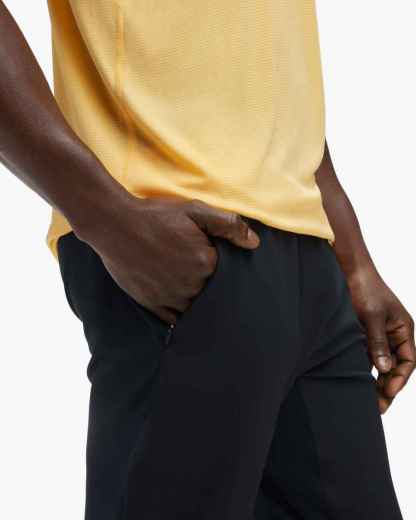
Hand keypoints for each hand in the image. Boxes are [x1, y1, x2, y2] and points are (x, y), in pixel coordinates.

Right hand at [75, 194, 259, 323]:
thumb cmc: (155, 216)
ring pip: (195, 307)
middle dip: (209, 285)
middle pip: (212, 292)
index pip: (227, 274)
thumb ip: (228, 225)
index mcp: (205, 262)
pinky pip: (175, 319)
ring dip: (196, 301)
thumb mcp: (194, 211)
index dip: (221, 269)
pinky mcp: (154, 306)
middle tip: (198, 274)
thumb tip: (255, 243)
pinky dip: (180, 315)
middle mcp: (192, 285)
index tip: (213, 263)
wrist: (114, 225)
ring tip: (189, 289)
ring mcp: (172, 298)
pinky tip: (179, 305)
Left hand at [346, 266, 415, 413]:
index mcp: (404, 330)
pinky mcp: (362, 334)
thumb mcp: (373, 316)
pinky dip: (362, 369)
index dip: (399, 378)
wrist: (349, 271)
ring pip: (380, 364)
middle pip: (395, 366)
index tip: (387, 391)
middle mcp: (393, 335)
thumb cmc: (365, 288)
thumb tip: (384, 368)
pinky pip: (365, 356)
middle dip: (388, 386)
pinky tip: (354, 382)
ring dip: (374, 381)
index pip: (408, 361)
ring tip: (367, 401)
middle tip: (378, 407)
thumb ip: (378, 342)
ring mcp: (378, 335)